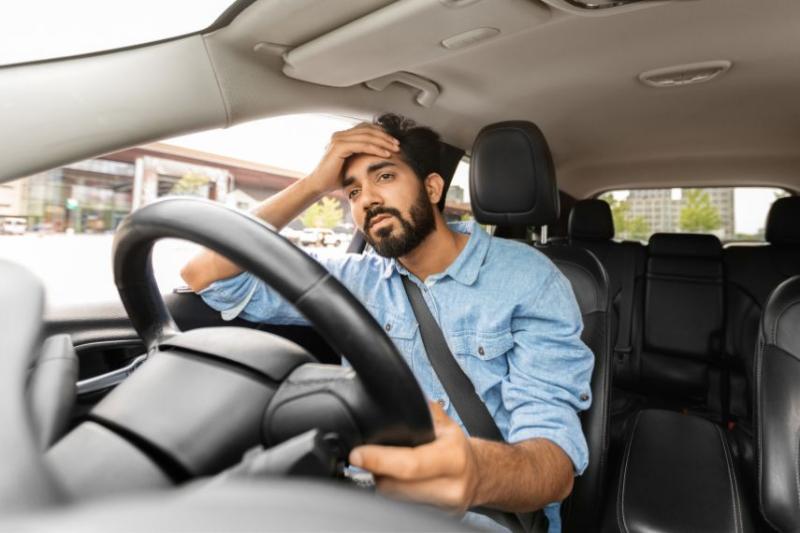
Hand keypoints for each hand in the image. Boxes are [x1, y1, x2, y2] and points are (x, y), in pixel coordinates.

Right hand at [306, 123, 400, 194]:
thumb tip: (379, 155)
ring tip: (395, 149)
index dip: (381, 133)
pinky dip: (376, 148)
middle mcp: (340, 135)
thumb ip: (361, 156)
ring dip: (383, 142)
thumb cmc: (335, 178)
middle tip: (397, 144)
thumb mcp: (352, 165)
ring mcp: (338, 139)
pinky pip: (362, 145)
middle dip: (385, 136)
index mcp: (343, 136)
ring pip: (367, 136)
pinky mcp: (339, 146)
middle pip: (368, 129)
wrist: (319, 186)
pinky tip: (386, 154)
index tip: (393, 142)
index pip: (366, 128)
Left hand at [348, 401, 479, 514]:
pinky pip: (403, 509)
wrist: (481, 475)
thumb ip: (421, 411)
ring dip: (383, 485)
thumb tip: (395, 399)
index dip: (379, 460)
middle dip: (376, 472)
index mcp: (453, 458)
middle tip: (368, 458)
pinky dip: (393, 496)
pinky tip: (396, 483)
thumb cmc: (457, 448)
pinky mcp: (437, 520)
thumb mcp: (445, 424)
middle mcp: (451, 487)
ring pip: (395, 500)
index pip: (410, 464)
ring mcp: (444, 509)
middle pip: (395, 488)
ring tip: (384, 469)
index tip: (357, 455)